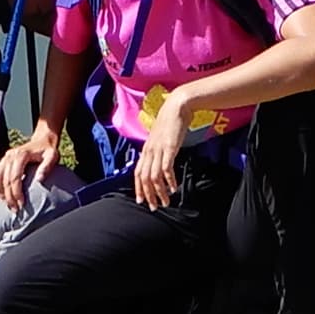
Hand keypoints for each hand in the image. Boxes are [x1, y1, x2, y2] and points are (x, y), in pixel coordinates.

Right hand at [0, 133, 57, 210]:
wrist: (42, 140)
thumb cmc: (47, 150)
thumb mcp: (52, 156)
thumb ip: (46, 167)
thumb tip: (39, 180)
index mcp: (21, 155)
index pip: (15, 177)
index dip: (17, 192)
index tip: (22, 203)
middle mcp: (10, 156)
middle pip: (5, 180)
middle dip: (9, 197)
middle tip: (15, 209)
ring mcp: (5, 158)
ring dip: (0, 193)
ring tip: (8, 205)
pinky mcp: (3, 161)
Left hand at [133, 94, 189, 210]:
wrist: (177, 106)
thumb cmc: (171, 120)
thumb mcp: (161, 137)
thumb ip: (158, 148)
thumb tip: (160, 159)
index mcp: (146, 149)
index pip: (137, 173)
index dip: (138, 188)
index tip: (142, 200)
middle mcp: (149, 151)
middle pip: (143, 178)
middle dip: (148, 195)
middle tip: (154, 207)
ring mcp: (158, 150)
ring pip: (153, 177)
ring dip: (159, 192)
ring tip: (165, 202)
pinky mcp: (169, 148)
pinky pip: (166, 169)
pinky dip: (169, 181)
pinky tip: (174, 188)